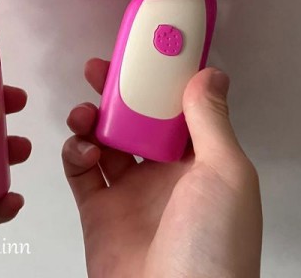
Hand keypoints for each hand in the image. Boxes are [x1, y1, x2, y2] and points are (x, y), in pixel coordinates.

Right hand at [62, 59, 261, 277]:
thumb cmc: (212, 245)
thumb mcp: (225, 173)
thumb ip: (209, 121)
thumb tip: (211, 74)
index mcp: (198, 163)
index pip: (176, 110)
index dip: (159, 81)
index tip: (141, 55)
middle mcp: (163, 175)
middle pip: (134, 121)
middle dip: (116, 93)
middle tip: (98, 70)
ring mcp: (129, 193)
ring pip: (103, 140)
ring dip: (90, 119)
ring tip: (85, 113)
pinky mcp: (97, 210)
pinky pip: (80, 170)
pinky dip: (75, 152)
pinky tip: (82, 150)